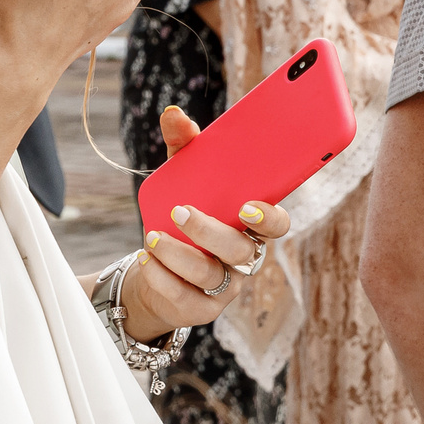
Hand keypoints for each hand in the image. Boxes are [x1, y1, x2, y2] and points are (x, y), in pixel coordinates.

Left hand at [118, 105, 291, 341]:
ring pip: (210, 275)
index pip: (277, 226)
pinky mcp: (201, 310)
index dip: (269, 219)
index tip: (248, 206)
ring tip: (152, 237)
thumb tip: (173, 114)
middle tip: (180, 211)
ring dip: (178, 254)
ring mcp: (225, 288)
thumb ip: (183, 149)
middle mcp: (244, 259)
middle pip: (239, 250)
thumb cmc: (180, 218)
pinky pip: (184, 297)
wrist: (154, 270)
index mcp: (249, 227)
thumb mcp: (181, 181)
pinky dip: (161, 277)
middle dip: (210, 232)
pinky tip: (146, 259)